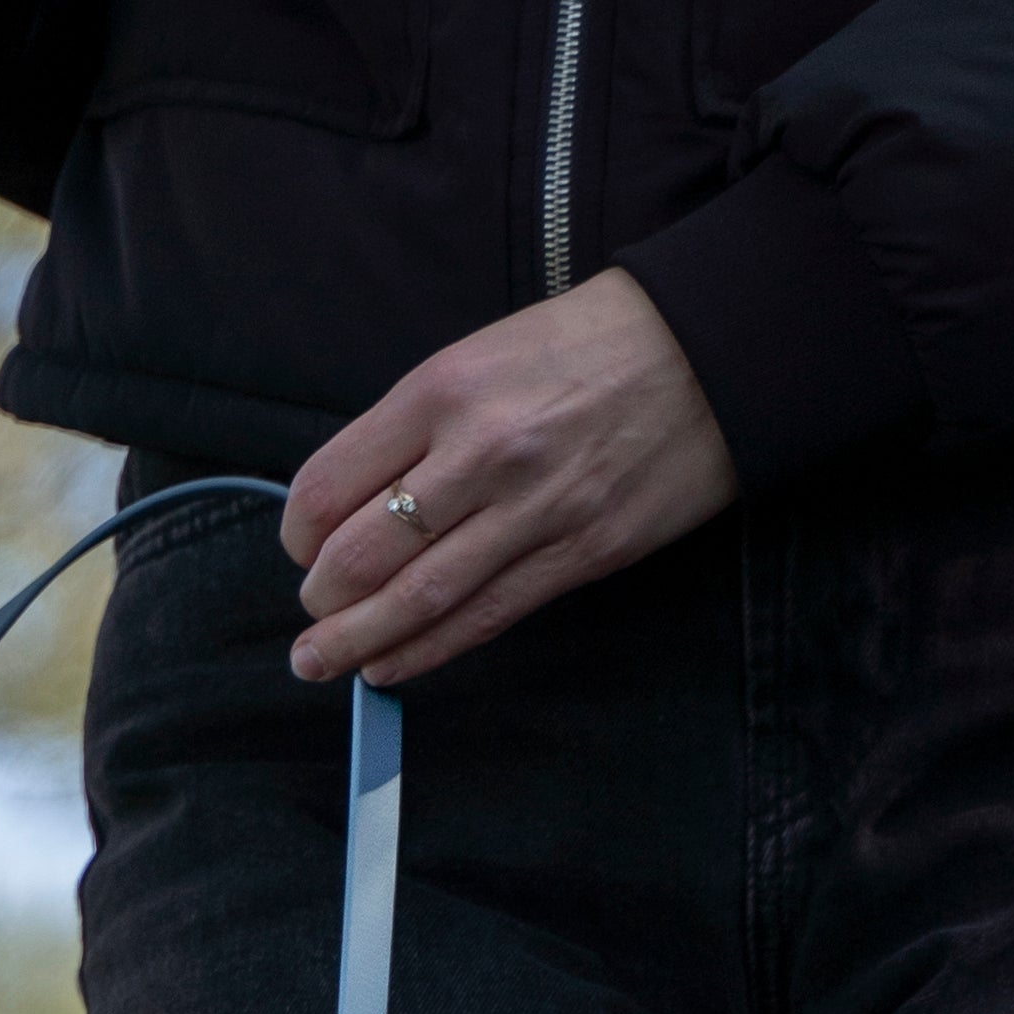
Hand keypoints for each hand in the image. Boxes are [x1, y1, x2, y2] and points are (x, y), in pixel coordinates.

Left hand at [282, 274, 738, 689]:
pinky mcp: (583, 552)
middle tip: (313, 615)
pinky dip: (426, 651)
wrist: (714, 347)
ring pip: (417, 599)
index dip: (299, 534)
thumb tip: (356, 505)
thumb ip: (419, 426)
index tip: (301, 549)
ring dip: (356, 644)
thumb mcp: (486, 355)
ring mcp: (535, 508)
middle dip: (322, 599)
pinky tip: (389, 667)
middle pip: (362, 555)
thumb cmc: (592, 346)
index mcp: (444, 390)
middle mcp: (481, 451)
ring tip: (319, 664)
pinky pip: (485, 617)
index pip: (331, 485)